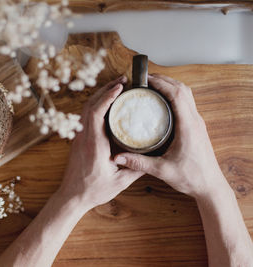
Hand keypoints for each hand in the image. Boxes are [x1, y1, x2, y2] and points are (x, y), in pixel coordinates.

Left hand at [58, 76, 143, 209]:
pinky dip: (96, 105)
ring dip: (100, 96)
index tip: (119, 87)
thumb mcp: (119, 182)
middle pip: (90, 105)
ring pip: (86, 109)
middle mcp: (83, 137)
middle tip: (123, 81)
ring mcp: (79, 137)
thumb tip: (152, 156)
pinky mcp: (78, 140)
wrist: (72, 196)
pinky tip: (107, 105)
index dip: (107, 97)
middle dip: (105, 89)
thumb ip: (135, 168)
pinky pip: (86, 116)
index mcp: (93, 145)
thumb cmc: (93, 190)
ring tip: (117, 88)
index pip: (96, 113)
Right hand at [114, 74, 227, 197]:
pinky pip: (187, 104)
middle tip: (145, 80)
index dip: (161, 83)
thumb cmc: (191, 178)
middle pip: (182, 89)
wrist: (210, 186)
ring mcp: (197, 123)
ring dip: (171, 86)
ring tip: (152, 87)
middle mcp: (195, 121)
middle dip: (165, 80)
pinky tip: (162, 103)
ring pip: (187, 95)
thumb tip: (119, 157)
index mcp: (188, 126)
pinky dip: (175, 96)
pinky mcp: (196, 127)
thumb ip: (139, 162)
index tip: (145, 80)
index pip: (177, 95)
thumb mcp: (162, 170)